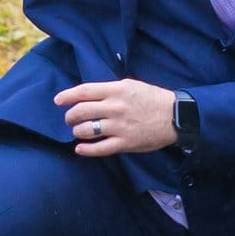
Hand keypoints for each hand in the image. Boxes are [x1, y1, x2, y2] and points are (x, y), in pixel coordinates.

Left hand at [54, 79, 179, 156]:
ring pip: (86, 130)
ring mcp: (119, 126)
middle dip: (70, 116)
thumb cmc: (153, 99)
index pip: (84, 91)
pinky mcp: (125, 143)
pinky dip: (86, 150)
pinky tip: (80, 148)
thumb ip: (111, 90)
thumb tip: (90, 95)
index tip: (58, 101)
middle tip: (70, 119)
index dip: (67, 96)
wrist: (176, 116)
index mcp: (116, 90)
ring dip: (77, 131)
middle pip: (81, 111)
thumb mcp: (132, 85)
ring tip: (78, 132)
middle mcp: (115, 108)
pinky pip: (99, 148)